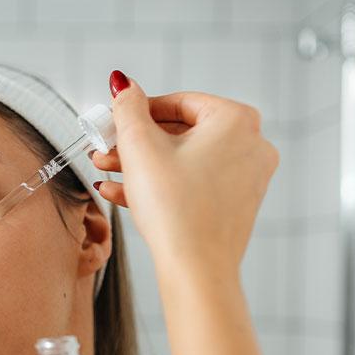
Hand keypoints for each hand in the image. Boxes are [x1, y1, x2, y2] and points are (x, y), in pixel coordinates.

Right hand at [92, 72, 279, 272]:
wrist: (195, 270)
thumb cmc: (175, 210)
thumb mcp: (140, 147)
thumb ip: (128, 108)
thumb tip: (122, 83)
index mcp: (236, 121)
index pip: (178, 102)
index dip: (138, 110)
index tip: (113, 120)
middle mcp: (250, 146)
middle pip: (179, 132)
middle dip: (134, 143)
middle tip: (105, 148)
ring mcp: (244, 178)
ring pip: (183, 160)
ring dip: (140, 165)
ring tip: (106, 171)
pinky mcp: (232, 205)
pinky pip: (191, 183)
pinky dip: (159, 184)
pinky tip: (121, 192)